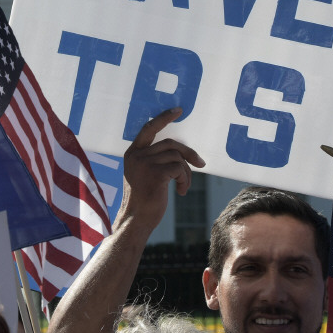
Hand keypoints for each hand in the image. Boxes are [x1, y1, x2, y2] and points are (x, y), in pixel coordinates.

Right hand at [115, 108, 205, 233]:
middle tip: (200, 163)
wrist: (135, 221)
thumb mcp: (143, 175)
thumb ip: (153, 160)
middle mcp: (137, 155)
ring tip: (183, 186)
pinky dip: (185, 180)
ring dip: (186, 172)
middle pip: (170, 143)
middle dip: (188, 153)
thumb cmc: (143, 200)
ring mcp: (145, 163)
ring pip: (177, 157)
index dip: (164, 118)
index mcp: (132, 153)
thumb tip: (179, 152)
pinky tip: (181, 191)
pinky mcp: (156, 173)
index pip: (149, 128)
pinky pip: (179, 168)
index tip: (178, 111)